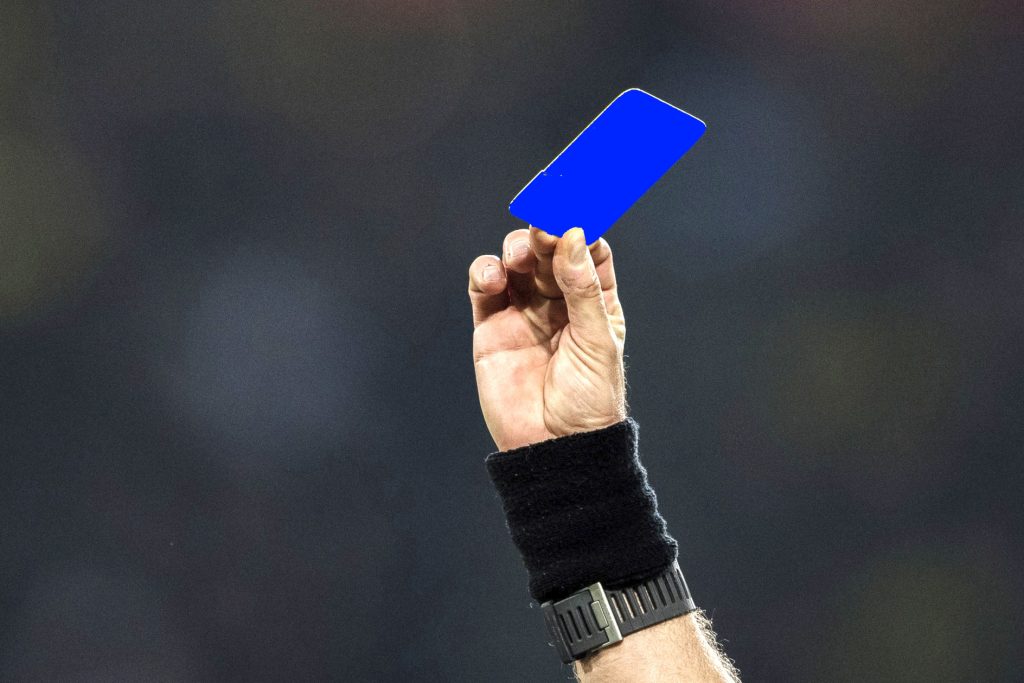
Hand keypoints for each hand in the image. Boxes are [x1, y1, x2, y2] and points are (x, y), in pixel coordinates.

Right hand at [468, 226, 626, 451]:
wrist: (554, 447)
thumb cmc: (589, 400)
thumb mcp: (597, 341)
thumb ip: (583, 289)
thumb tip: (572, 235)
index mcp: (593, 301)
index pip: (587, 252)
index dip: (579, 228)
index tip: (572, 212)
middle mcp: (558, 301)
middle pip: (548, 251)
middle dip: (544, 234)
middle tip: (542, 227)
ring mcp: (522, 312)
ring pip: (515, 263)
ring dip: (516, 249)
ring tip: (520, 257)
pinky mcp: (491, 327)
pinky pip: (485, 288)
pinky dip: (485, 273)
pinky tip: (493, 277)